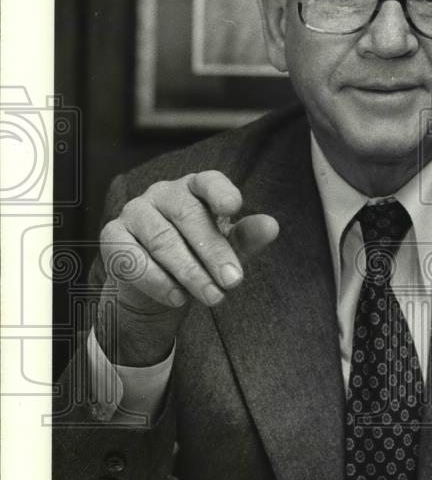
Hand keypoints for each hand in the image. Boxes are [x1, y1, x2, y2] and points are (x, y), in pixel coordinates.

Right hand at [96, 170, 278, 365]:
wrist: (158, 288)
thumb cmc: (198, 258)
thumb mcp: (227, 250)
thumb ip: (246, 238)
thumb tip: (271, 226)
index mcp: (195, 189)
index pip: (208, 181)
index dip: (221, 192)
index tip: (234, 207)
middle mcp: (163, 194)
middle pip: (188, 216)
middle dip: (213, 252)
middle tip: (233, 282)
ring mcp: (135, 212)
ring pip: (163, 241)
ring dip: (190, 273)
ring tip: (213, 297)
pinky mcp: (113, 236)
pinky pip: (133, 258)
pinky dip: (157, 281)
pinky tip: (177, 298)